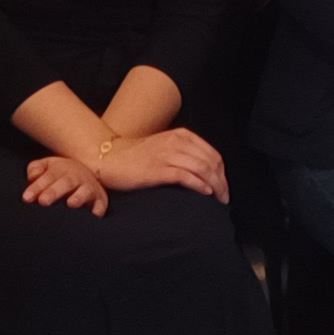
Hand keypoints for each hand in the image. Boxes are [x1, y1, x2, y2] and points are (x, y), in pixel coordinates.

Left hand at [20, 154, 110, 214]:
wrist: (90, 173)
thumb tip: (32, 177)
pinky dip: (98, 209)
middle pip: (65, 183)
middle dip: (54, 191)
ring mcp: (89, 188)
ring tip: (70, 203)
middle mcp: (76, 178)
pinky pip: (101, 204)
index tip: (27, 198)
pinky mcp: (100, 200)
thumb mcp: (48, 166)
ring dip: (78, 197)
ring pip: (85, 191)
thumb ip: (36, 169)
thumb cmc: (62, 174)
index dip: (37, 187)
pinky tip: (93, 214)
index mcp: (61, 169)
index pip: (48, 177)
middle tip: (43, 201)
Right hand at [89, 127, 228, 200]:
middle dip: (221, 181)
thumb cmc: (137, 157)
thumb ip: (184, 153)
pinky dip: (198, 184)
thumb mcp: (165, 147)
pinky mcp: (156, 169)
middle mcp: (176, 142)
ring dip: (214, 185)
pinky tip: (205, 193)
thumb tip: (207, 173)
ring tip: (218, 199)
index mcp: (181, 135)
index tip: (224, 187)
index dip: (222, 173)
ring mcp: (166, 155)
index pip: (212, 154)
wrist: (109, 159)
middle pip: (210, 162)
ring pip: (201, 168)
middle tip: (224, 197)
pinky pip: (184, 176)